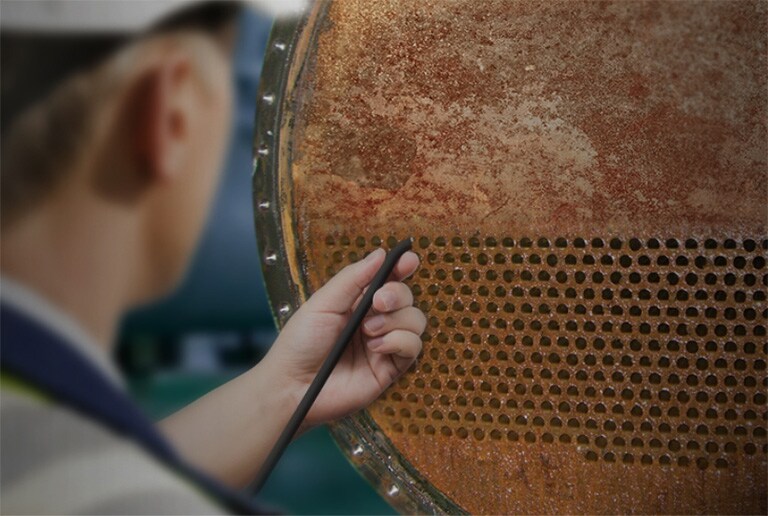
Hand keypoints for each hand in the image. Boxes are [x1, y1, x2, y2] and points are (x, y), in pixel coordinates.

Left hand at [261, 248, 424, 426]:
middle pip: (407, 298)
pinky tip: (375, 347)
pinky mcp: (390, 369)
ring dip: (396, 320)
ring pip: (416, 321)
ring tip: (368, 331)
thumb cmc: (300, 343)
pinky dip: (399, 341)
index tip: (409, 260)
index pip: (388, 280)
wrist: (292, 386)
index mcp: (357, 302)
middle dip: (398, 294)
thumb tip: (381, 254)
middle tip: (378, 301)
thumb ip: (353, 278)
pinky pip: (413, 347)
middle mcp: (375, 321)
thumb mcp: (323, 303)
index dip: (402, 268)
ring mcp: (384, 345)